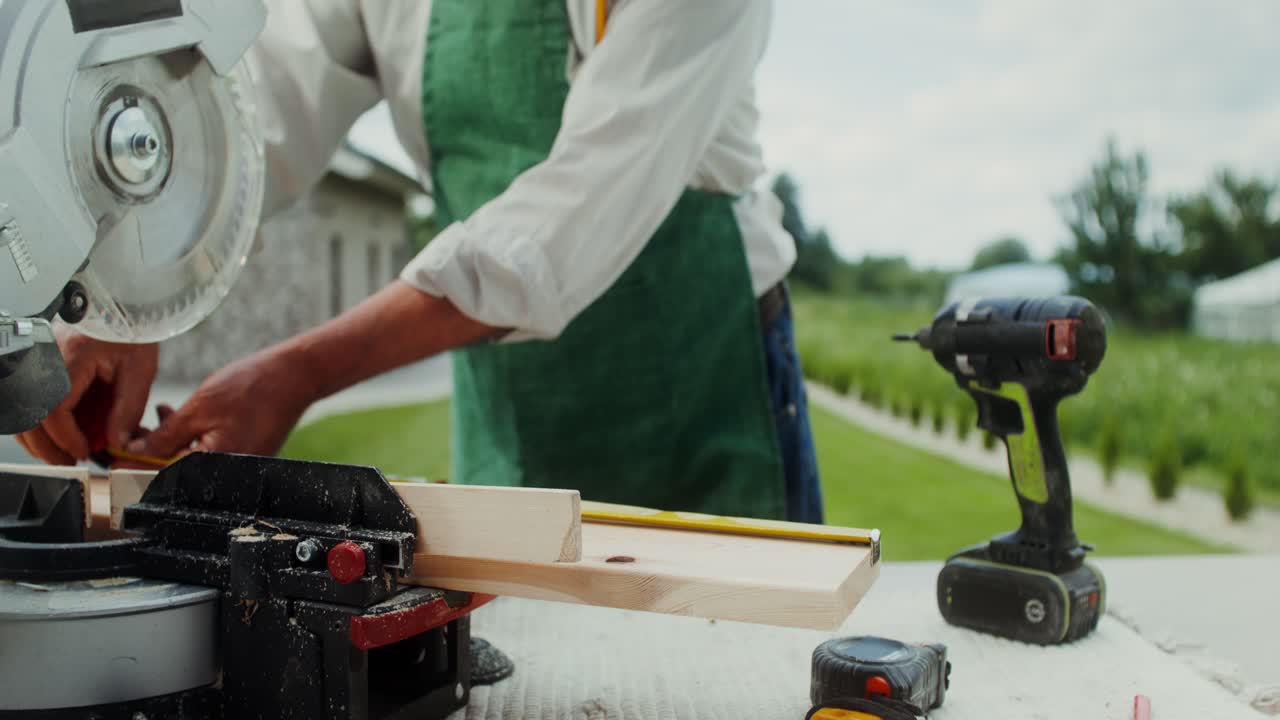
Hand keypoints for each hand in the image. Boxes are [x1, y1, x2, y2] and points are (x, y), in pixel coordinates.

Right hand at [15, 326, 157, 464]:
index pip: (53, 410)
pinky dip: (37, 420)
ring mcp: (36, 358)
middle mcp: (44, 357)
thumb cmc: (130, 327)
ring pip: (21, 410)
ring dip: (38, 437)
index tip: (83, 452)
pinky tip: (56, 432)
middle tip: (69, 461)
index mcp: (69, 358)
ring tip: (63, 452)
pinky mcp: (36, 360)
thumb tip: (116, 440)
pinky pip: (27, 398)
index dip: (65, 438)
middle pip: (28, 415)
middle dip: (46, 446)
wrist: (120, 301)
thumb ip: (127, 408)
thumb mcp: (139, 369)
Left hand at [128, 346, 316, 458]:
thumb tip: (134, 450)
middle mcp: (229, 473)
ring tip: (159, 414)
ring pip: (192, 461)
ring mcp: (239, 465)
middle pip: (178, 472)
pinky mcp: (245, 455)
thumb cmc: (253, 388)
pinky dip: (192, 438)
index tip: (113, 456)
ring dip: (171, 442)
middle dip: (152, 451)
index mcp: (216, 465)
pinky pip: (210, 453)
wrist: (295, 377)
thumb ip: (165, 434)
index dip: (134, 466)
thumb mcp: (199, 408)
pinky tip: (181, 416)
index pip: (163, 477)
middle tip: (133, 432)